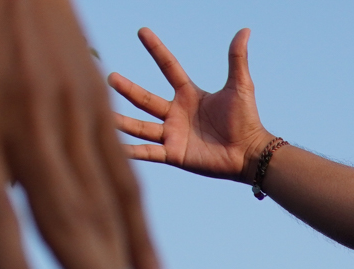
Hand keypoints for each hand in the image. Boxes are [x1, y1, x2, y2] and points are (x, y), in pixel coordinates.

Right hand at [111, 28, 275, 183]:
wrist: (250, 154)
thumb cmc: (247, 121)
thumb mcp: (240, 86)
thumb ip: (237, 59)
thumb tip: (245, 30)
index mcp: (189, 95)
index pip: (168, 67)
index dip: (156, 49)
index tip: (142, 31)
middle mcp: (177, 113)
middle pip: (145, 99)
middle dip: (128, 89)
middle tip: (109, 77)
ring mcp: (173, 134)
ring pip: (140, 126)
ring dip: (121, 121)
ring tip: (102, 112)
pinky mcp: (175, 154)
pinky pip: (149, 152)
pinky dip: (132, 151)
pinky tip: (116, 149)